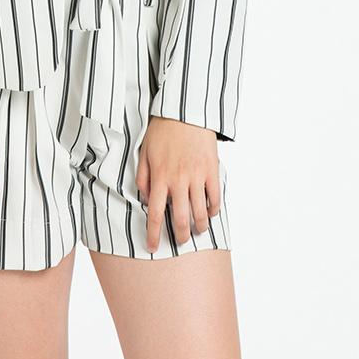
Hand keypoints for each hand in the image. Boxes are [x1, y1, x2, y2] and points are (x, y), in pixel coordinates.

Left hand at [136, 117, 219, 251]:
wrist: (186, 111)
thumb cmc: (163, 130)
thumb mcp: (145, 152)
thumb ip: (143, 178)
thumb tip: (147, 199)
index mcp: (160, 177)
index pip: (156, 214)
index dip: (153, 234)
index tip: (151, 247)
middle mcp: (179, 180)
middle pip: (181, 220)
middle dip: (180, 236)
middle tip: (180, 242)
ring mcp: (197, 176)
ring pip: (200, 213)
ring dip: (199, 227)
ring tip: (197, 231)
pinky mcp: (212, 170)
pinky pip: (215, 197)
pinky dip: (213, 210)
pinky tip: (209, 213)